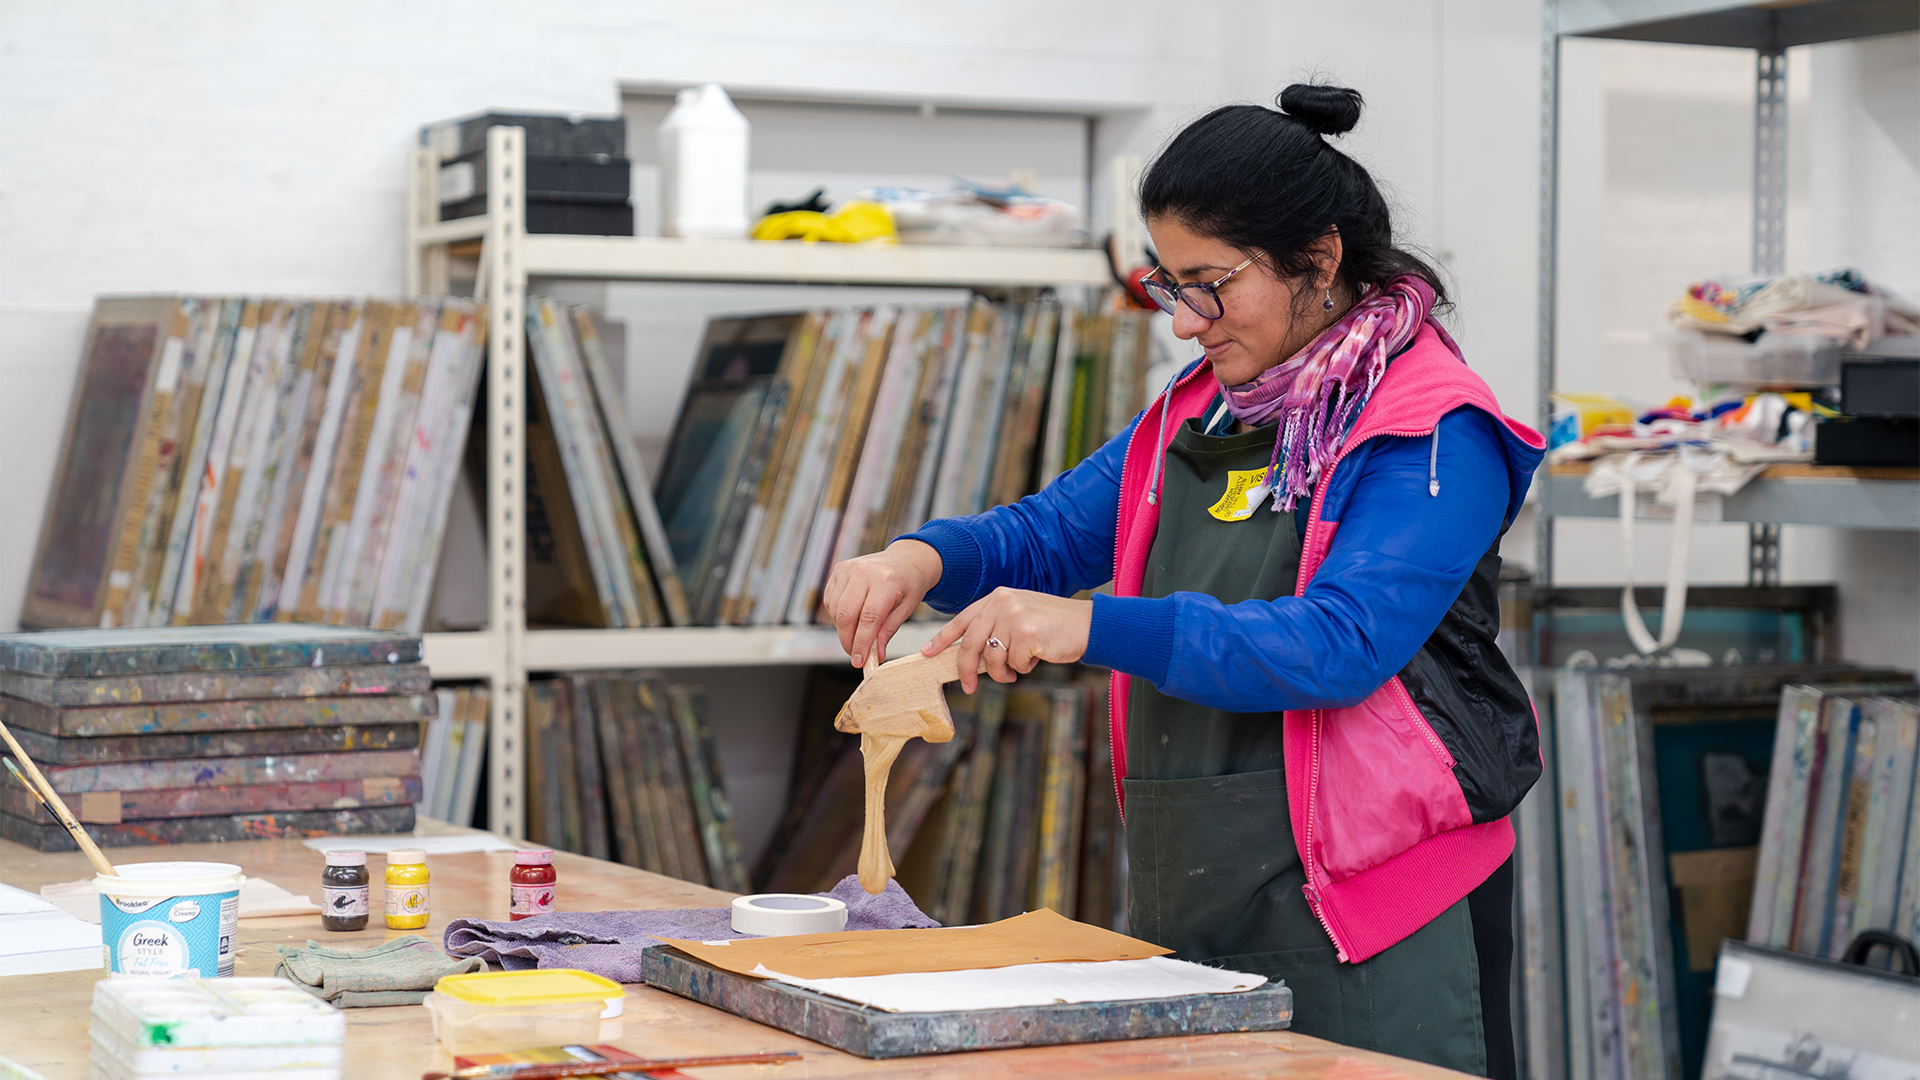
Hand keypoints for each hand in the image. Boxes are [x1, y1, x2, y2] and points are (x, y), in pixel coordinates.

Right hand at [822, 539, 943, 668]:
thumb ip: (888, 631)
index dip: (861, 643)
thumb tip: (876, 656)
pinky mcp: (839, 570)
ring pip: (836, 610)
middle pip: (847, 615)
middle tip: (855, 655)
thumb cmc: (909, 584)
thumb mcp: (907, 609)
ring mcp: (849, 569)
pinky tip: (851, 619)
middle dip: (848, 641)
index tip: (859, 661)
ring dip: (843, 630)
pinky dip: (837, 616)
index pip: (868, 619)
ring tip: (857, 635)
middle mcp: (864, 572)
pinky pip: (830, 601)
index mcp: (886, 581)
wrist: (906, 559)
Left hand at [924, 587, 1091, 693]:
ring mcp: (1014, 616)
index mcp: (997, 597)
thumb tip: (969, 659)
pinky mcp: (1027, 633)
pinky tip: (1037, 657)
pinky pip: (1013, 663)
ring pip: (992, 657)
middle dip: (967, 669)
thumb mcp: (1019, 618)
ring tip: (1018, 669)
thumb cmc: (1053, 626)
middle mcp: (1002, 602)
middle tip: (968, 686)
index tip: (927, 653)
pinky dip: (1023, 668)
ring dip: (1003, 672)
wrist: (1088, 625)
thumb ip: (995, 629)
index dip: (942, 639)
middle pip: (971, 643)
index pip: (962, 620)